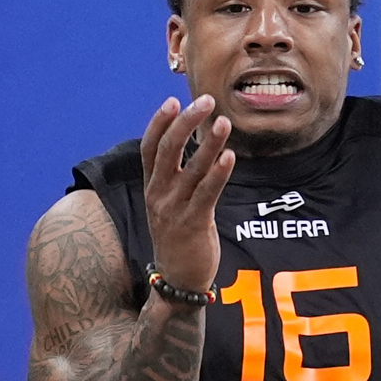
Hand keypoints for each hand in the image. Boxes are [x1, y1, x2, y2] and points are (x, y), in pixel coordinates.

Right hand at [139, 94, 234, 300]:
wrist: (178, 279)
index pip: (150, 147)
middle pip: (168, 150)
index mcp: (152, 187)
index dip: (160, 123)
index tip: (173, 101)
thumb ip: (177, 175)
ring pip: (190, 169)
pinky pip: (206, 194)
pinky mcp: (194, 224)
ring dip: (209, 143)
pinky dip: (218, 173)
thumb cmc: (179, 236)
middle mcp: (159, 195)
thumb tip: (192, 143)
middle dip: (187, 122)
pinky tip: (229, 156)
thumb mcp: (169, 203)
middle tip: (207, 101)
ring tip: (225, 122)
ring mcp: (174, 210)